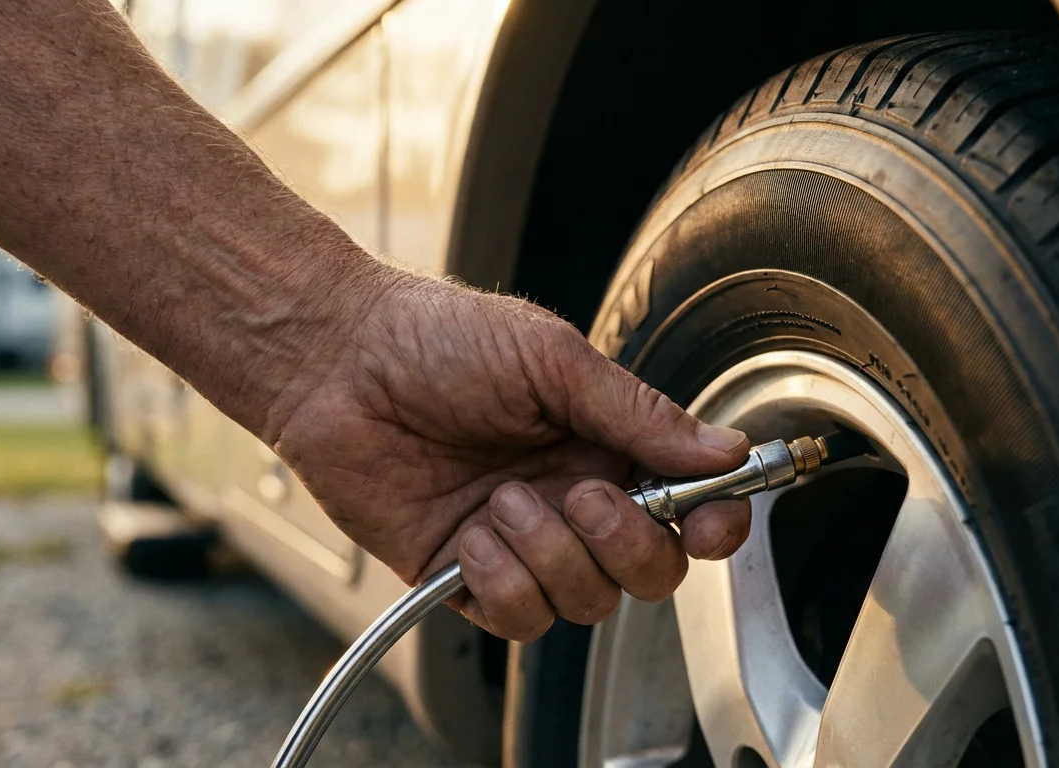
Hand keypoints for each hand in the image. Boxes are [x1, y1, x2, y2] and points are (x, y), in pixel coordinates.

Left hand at [270, 268, 752, 641]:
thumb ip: (640, 415)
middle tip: (582, 494)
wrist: (336, 362)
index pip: (686, 504)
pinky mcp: (464, 577)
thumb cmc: (434, 339)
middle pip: (649, 571)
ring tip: (500, 499)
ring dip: (550, 555)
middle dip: (627, 545)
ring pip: (586, 603)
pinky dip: (500, 580)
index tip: (711, 522)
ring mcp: (520, 542)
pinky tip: (468, 532)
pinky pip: (519, 618)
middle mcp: (569, 497)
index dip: (713, 524)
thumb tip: (723, 451)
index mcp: (602, 442)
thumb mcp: (553, 360)